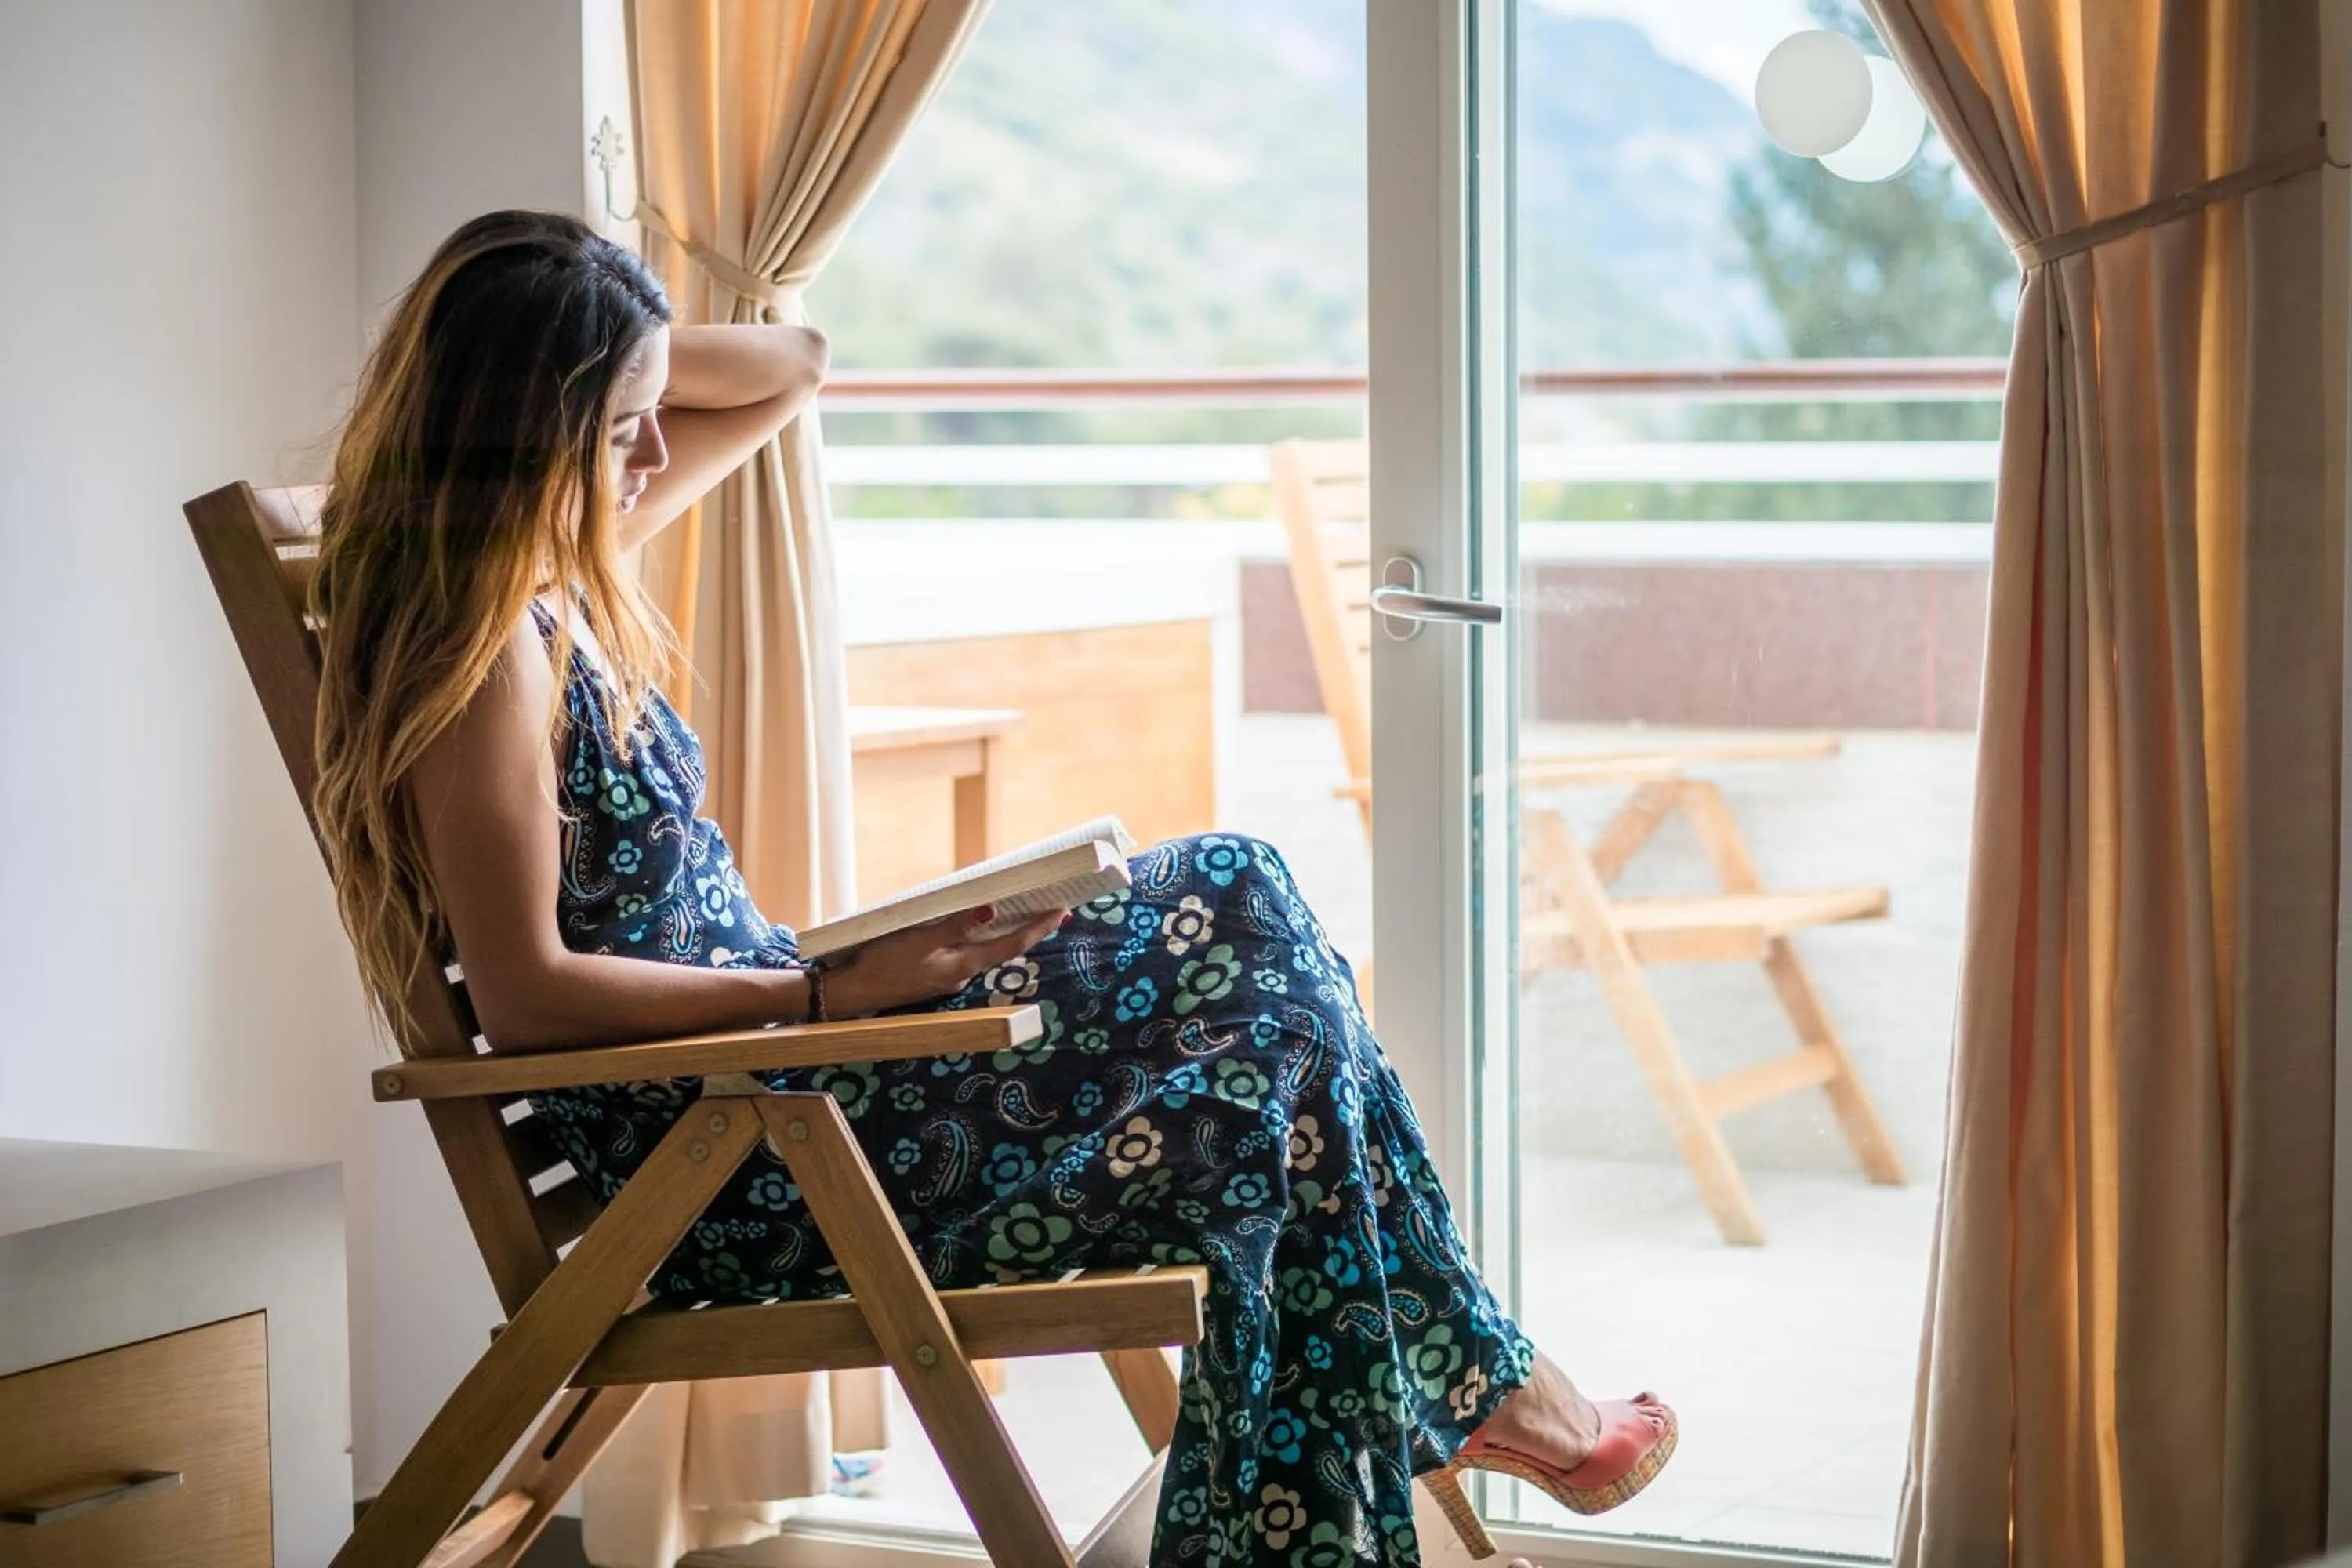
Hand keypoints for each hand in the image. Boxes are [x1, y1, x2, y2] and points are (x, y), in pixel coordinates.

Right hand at [818, 904, 1069, 1017]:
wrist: (853, 992)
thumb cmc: (884, 964)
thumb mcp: (920, 938)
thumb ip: (957, 925)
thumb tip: (993, 910)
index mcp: (963, 964)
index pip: (1011, 944)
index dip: (1038, 929)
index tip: (1061, 913)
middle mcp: (961, 973)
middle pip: (1003, 949)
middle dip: (1028, 930)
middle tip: (1053, 911)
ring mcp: (948, 976)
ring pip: (984, 950)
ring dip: (1003, 933)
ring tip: (1022, 911)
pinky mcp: (934, 974)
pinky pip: (964, 952)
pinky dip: (977, 938)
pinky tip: (975, 925)